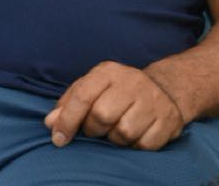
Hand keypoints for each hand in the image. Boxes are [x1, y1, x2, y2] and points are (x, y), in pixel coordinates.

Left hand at [44, 61, 185, 150]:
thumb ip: (69, 103)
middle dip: (94, 129)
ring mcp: (153, 100)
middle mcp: (132, 82)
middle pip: (102, 115)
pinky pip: (144, 144)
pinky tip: (137, 134)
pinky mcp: (168, 119)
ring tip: (117, 129)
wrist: (164, 89)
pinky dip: (136, 145)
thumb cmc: (118, 91)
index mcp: (109, 72)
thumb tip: (50, 122)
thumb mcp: (92, 87)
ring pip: (124, 132)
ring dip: (116, 139)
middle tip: (97, 129)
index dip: (67, 120)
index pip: (83, 95)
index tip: (59, 139)